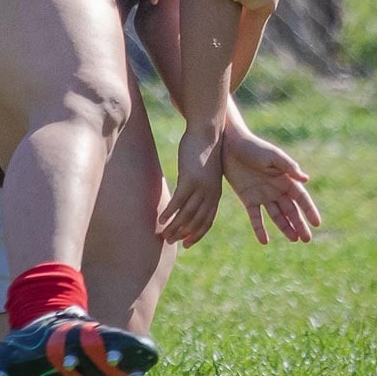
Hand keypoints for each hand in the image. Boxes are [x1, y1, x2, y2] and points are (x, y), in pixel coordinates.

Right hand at [156, 127, 224, 246]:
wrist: (207, 132)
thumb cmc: (204, 149)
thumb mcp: (205, 170)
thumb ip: (199, 183)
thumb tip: (188, 190)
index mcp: (215, 193)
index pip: (207, 220)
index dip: (197, 234)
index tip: (187, 243)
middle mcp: (210, 194)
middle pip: (196, 221)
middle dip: (183, 234)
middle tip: (170, 242)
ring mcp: (201, 188)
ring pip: (187, 215)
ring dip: (174, 227)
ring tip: (162, 234)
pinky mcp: (190, 180)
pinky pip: (178, 202)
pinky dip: (170, 213)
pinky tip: (161, 219)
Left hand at [220, 126, 319, 244]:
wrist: (229, 146)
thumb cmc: (254, 147)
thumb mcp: (273, 156)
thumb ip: (289, 167)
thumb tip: (306, 179)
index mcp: (285, 179)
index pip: (301, 198)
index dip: (309, 210)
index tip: (317, 223)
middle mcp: (276, 189)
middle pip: (291, 210)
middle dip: (299, 224)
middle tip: (307, 239)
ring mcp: (262, 195)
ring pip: (277, 216)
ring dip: (285, 228)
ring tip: (294, 240)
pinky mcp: (248, 198)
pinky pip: (255, 217)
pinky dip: (260, 229)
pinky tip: (264, 241)